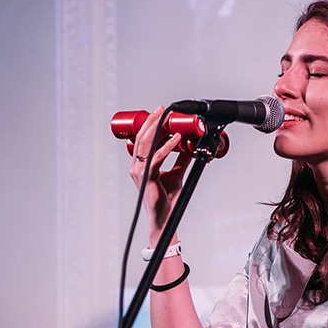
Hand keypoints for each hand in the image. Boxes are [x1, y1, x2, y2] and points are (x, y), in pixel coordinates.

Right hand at [128, 105, 194, 241]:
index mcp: (139, 165)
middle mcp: (136, 166)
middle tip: (162, 109)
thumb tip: (190, 145)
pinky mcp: (147, 177)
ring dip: (157, 128)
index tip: (161, 113)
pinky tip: (176, 138)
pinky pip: (157, 158)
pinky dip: (167, 146)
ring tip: (167, 118)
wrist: (164, 218)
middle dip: (152, 121)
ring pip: (145, 144)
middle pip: (141, 137)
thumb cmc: (166, 199)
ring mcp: (139, 172)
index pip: (142, 140)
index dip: (150, 124)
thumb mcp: (176, 174)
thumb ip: (181, 159)